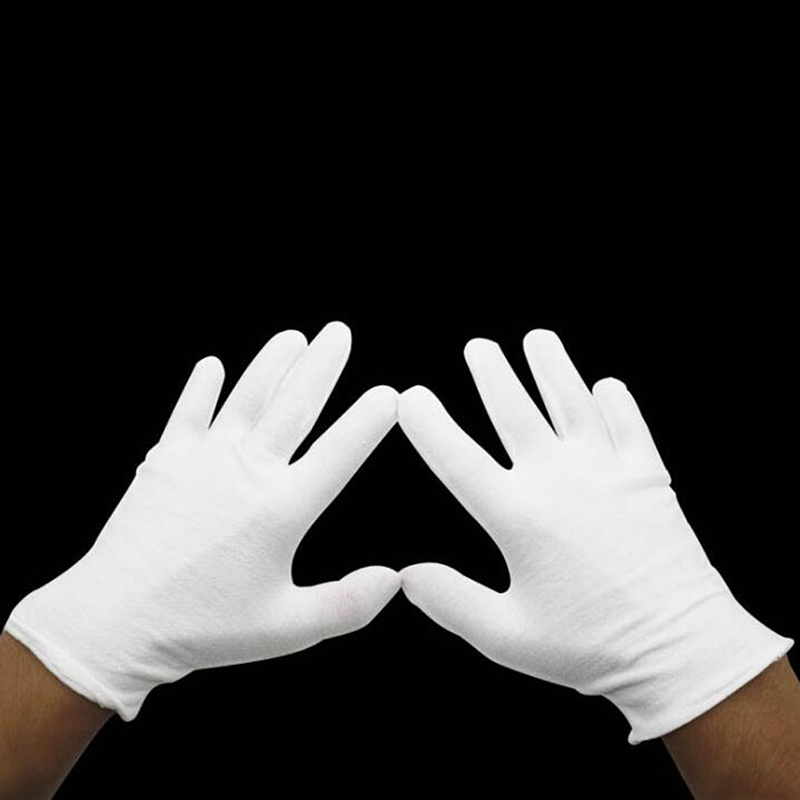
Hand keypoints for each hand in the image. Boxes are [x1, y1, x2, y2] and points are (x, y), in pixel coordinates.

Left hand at [3, 320, 399, 720]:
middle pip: (294, 405)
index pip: (339, 453)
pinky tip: (212, 365)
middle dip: (323, 364)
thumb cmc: (202, 628)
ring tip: (293, 336)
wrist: (114, 622)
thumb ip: (347, 604)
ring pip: (245, 396)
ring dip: (271, 362)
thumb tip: (394, 579)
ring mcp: (202, 461)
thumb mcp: (285, 629)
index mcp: (280, 510)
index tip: (389, 394)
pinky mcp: (165, 461)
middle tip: (339, 332)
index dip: (368, 421)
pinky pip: (187, 412)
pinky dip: (200, 387)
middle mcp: (245, 473)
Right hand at [397, 328, 792, 743]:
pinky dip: (617, 401)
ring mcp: (607, 473)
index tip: (411, 398)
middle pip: (516, 411)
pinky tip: (606, 386)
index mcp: (519, 518)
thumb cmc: (590, 647)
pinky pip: (629, 424)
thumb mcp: (507, 637)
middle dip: (492, 374)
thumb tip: (407, 575)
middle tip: (477, 347)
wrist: (680, 649)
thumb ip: (451, 601)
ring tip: (536, 339)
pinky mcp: (648, 476)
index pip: (459, 459)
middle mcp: (560, 482)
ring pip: (572, 403)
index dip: (429, 425)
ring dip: (552, 367)